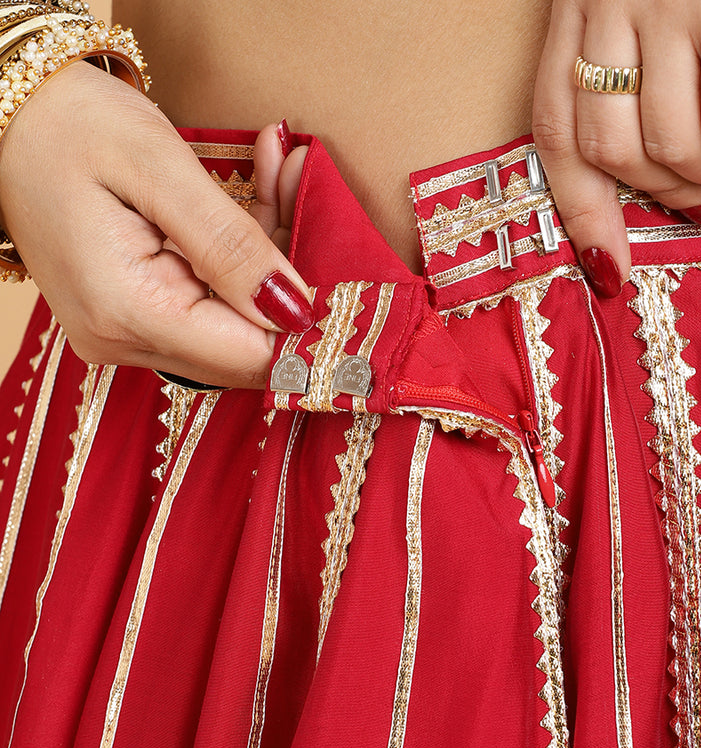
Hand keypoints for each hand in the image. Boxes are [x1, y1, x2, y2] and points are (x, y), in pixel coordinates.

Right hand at [0, 61, 310, 387]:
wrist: (7, 119)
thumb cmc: (69, 126)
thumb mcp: (159, 169)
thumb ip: (231, 246)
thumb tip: (297, 311)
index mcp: (128, 312)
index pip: (250, 357)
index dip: (308, 327)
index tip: (347, 270)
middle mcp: (124, 343)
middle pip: (246, 344)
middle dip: (292, 279)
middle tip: (307, 184)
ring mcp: (125, 337)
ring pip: (233, 325)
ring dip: (269, 259)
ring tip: (280, 172)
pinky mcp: (133, 320)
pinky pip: (209, 307)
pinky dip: (239, 260)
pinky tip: (256, 195)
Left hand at [533, 0, 700, 295]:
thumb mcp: (661, 9)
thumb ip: (639, 78)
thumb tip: (660, 186)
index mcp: (586, 1)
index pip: (556, 124)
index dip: (579, 208)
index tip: (606, 265)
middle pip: (606, 148)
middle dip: (664, 191)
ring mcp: (673, 5)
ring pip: (667, 148)